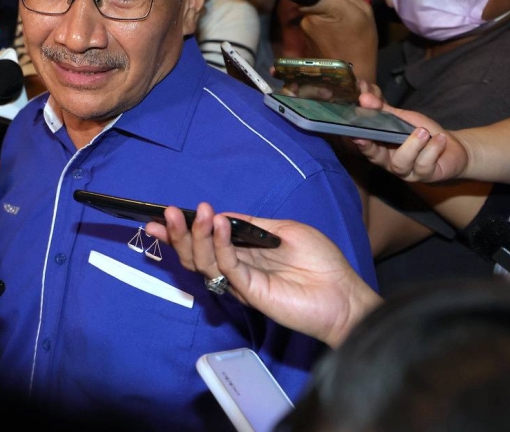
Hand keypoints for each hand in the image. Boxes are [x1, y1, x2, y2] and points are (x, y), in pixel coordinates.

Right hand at [146, 202, 380, 347]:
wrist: (344, 295)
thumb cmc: (321, 263)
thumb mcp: (285, 231)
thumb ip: (253, 225)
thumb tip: (223, 215)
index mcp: (242, 254)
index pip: (205, 242)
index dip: (184, 229)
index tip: (165, 214)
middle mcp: (237, 269)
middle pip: (196, 254)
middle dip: (179, 234)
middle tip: (167, 214)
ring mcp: (242, 282)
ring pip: (205, 262)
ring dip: (196, 237)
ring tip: (196, 215)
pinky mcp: (251, 291)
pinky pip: (228, 267)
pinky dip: (220, 245)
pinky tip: (219, 225)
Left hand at [297, 0, 378, 79]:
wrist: (354, 74)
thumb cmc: (362, 42)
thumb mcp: (364, 11)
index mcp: (324, 8)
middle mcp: (308, 18)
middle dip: (323, 1)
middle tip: (340, 10)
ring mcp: (304, 30)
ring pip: (312, 12)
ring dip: (323, 14)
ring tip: (339, 25)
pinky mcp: (303, 39)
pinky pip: (312, 24)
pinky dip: (321, 26)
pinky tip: (333, 34)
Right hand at [352, 92, 466, 182]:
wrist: (452, 146)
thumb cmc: (423, 132)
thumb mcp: (404, 118)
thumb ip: (384, 110)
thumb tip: (364, 98)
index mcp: (383, 149)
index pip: (366, 146)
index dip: (359, 141)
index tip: (354, 133)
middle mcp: (391, 163)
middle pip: (376, 158)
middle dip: (372, 148)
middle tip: (370, 135)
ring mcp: (408, 172)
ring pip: (401, 163)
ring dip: (412, 145)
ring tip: (423, 131)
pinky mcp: (426, 176)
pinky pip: (424, 165)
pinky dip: (432, 149)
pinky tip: (440, 139)